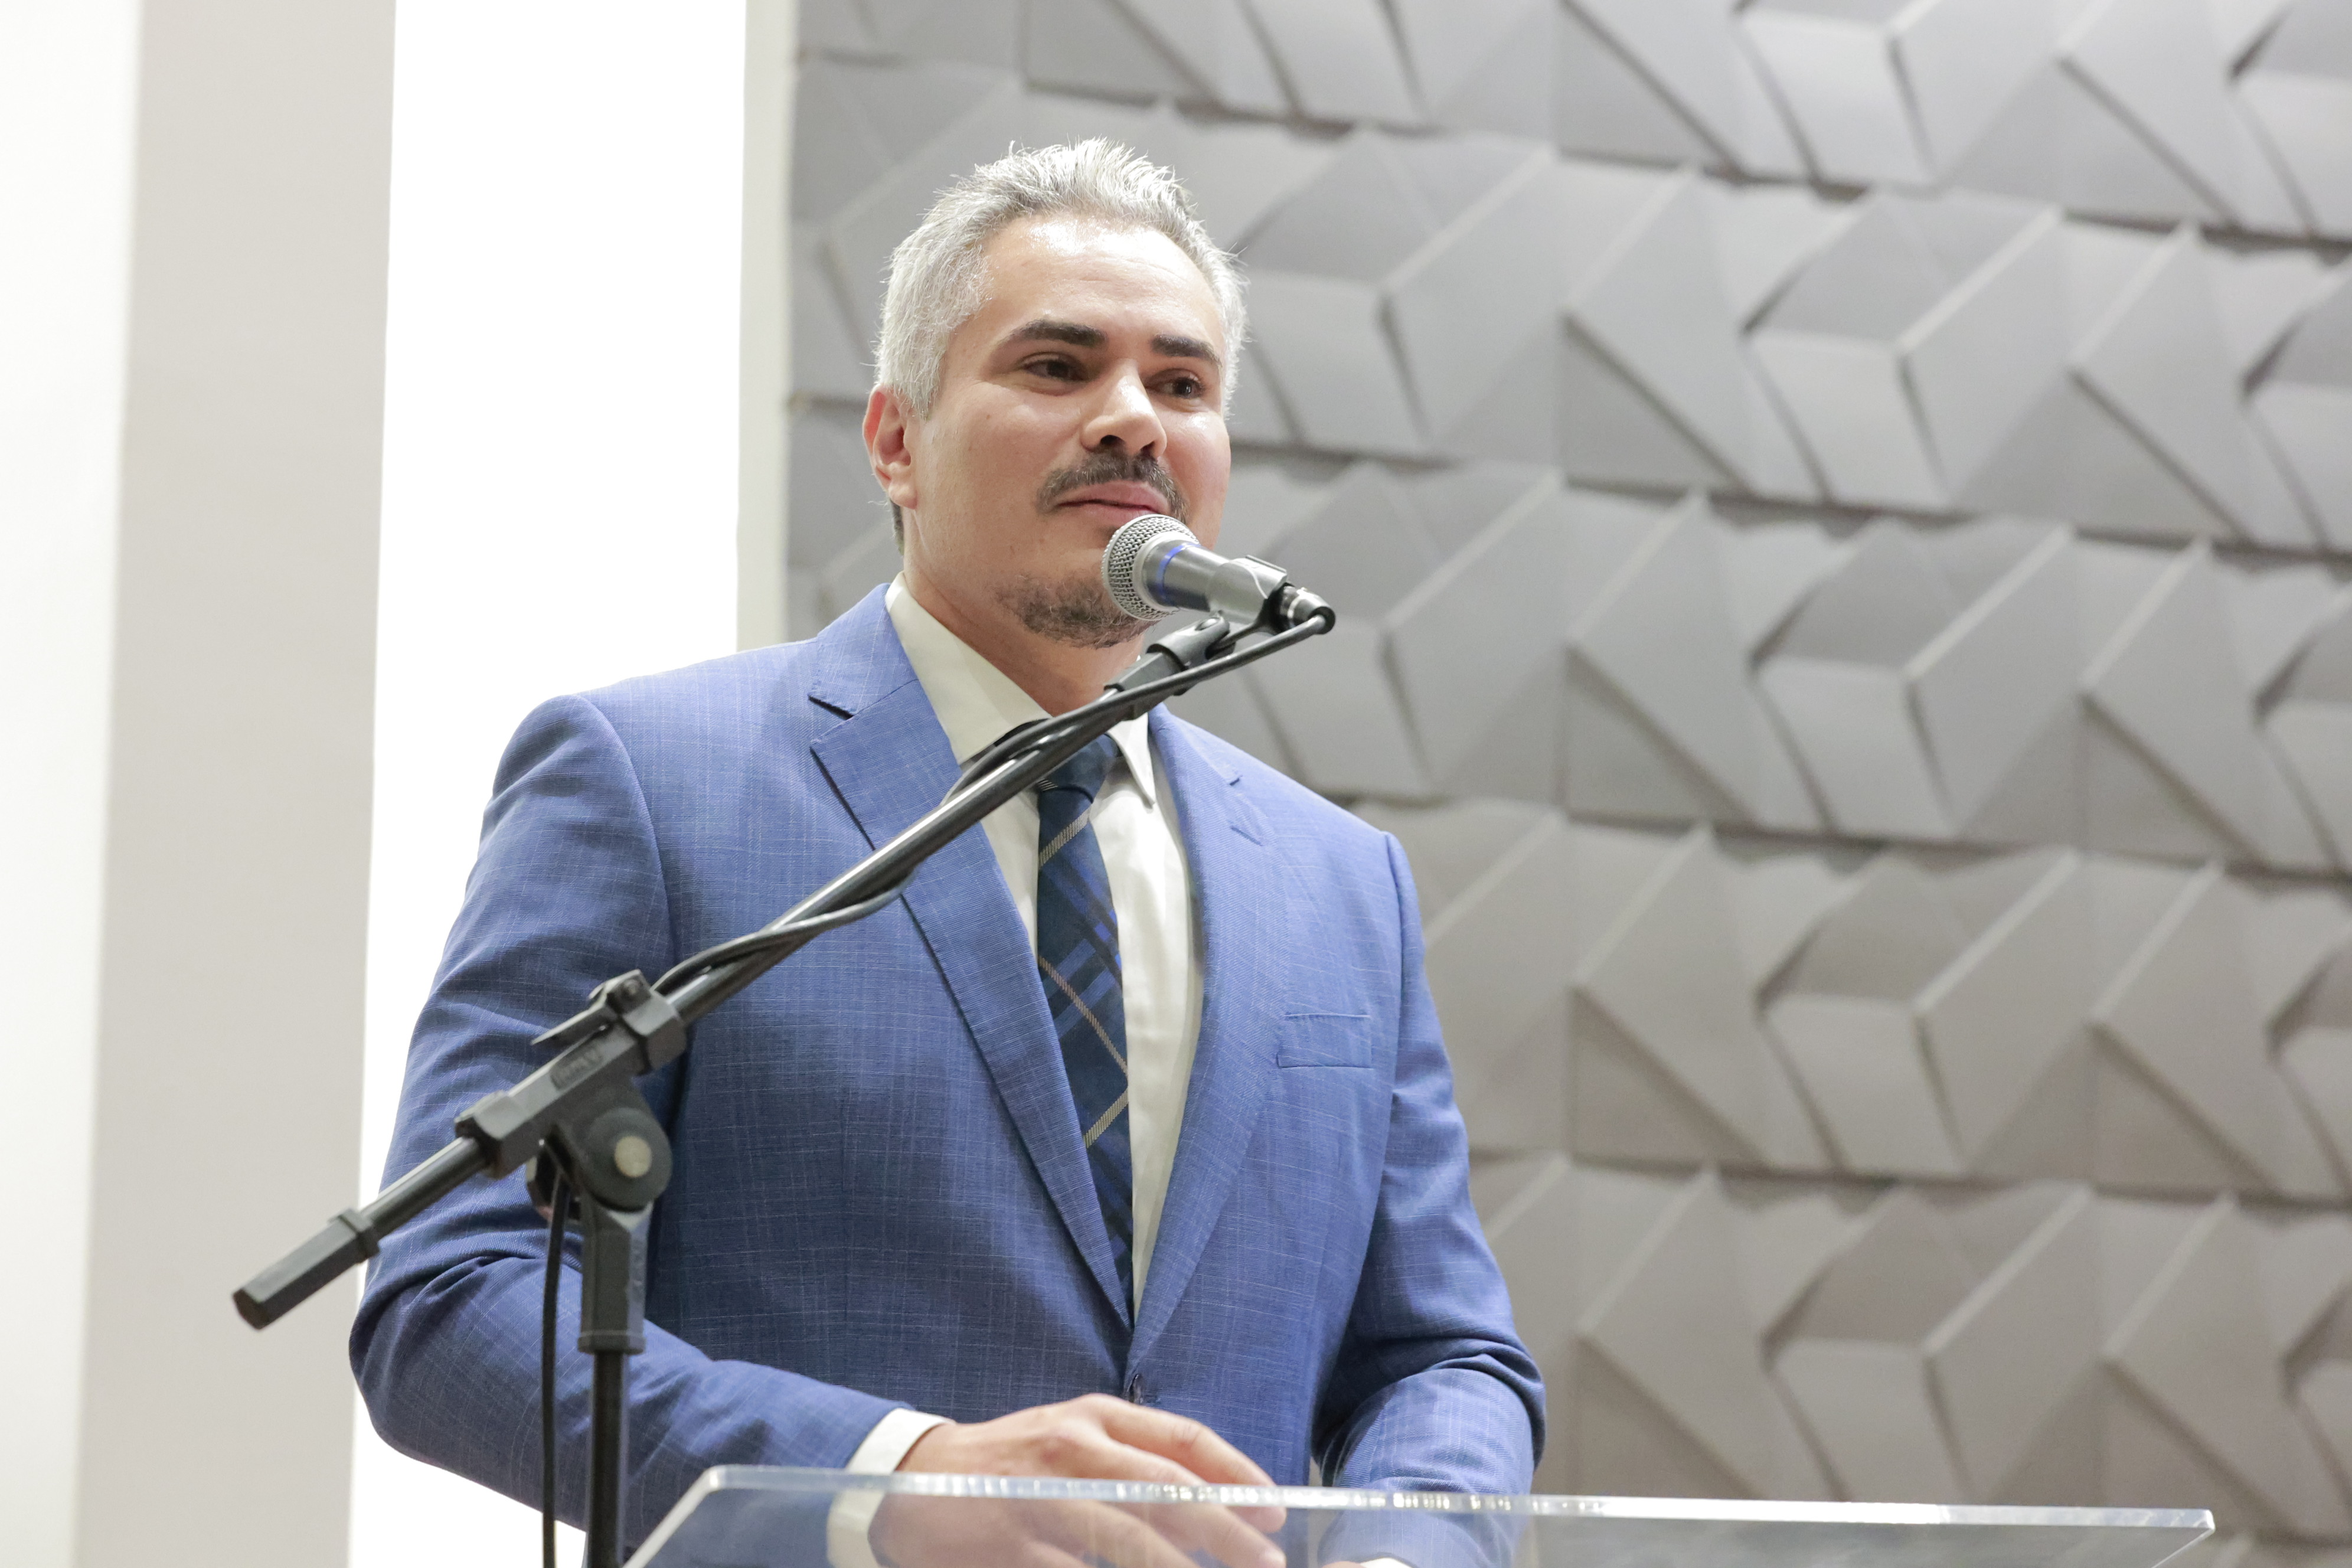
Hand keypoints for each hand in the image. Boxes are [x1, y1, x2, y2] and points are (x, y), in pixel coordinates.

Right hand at [873, 1395, 1284, 1567]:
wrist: (912, 1483)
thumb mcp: (1073, 1441)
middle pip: (1164, 1491)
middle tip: (1267, 1560)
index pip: (1181, 1437)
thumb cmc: (1011, 1465)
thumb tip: (1219, 1504)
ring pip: (1129, 1540)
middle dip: (1224, 1529)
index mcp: (1094, 1417)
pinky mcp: (1016, 1548)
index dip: (1235, 1473)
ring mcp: (1042, 1501)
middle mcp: (1072, 1450)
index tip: (1274, 1508)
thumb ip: (1137, 1462)